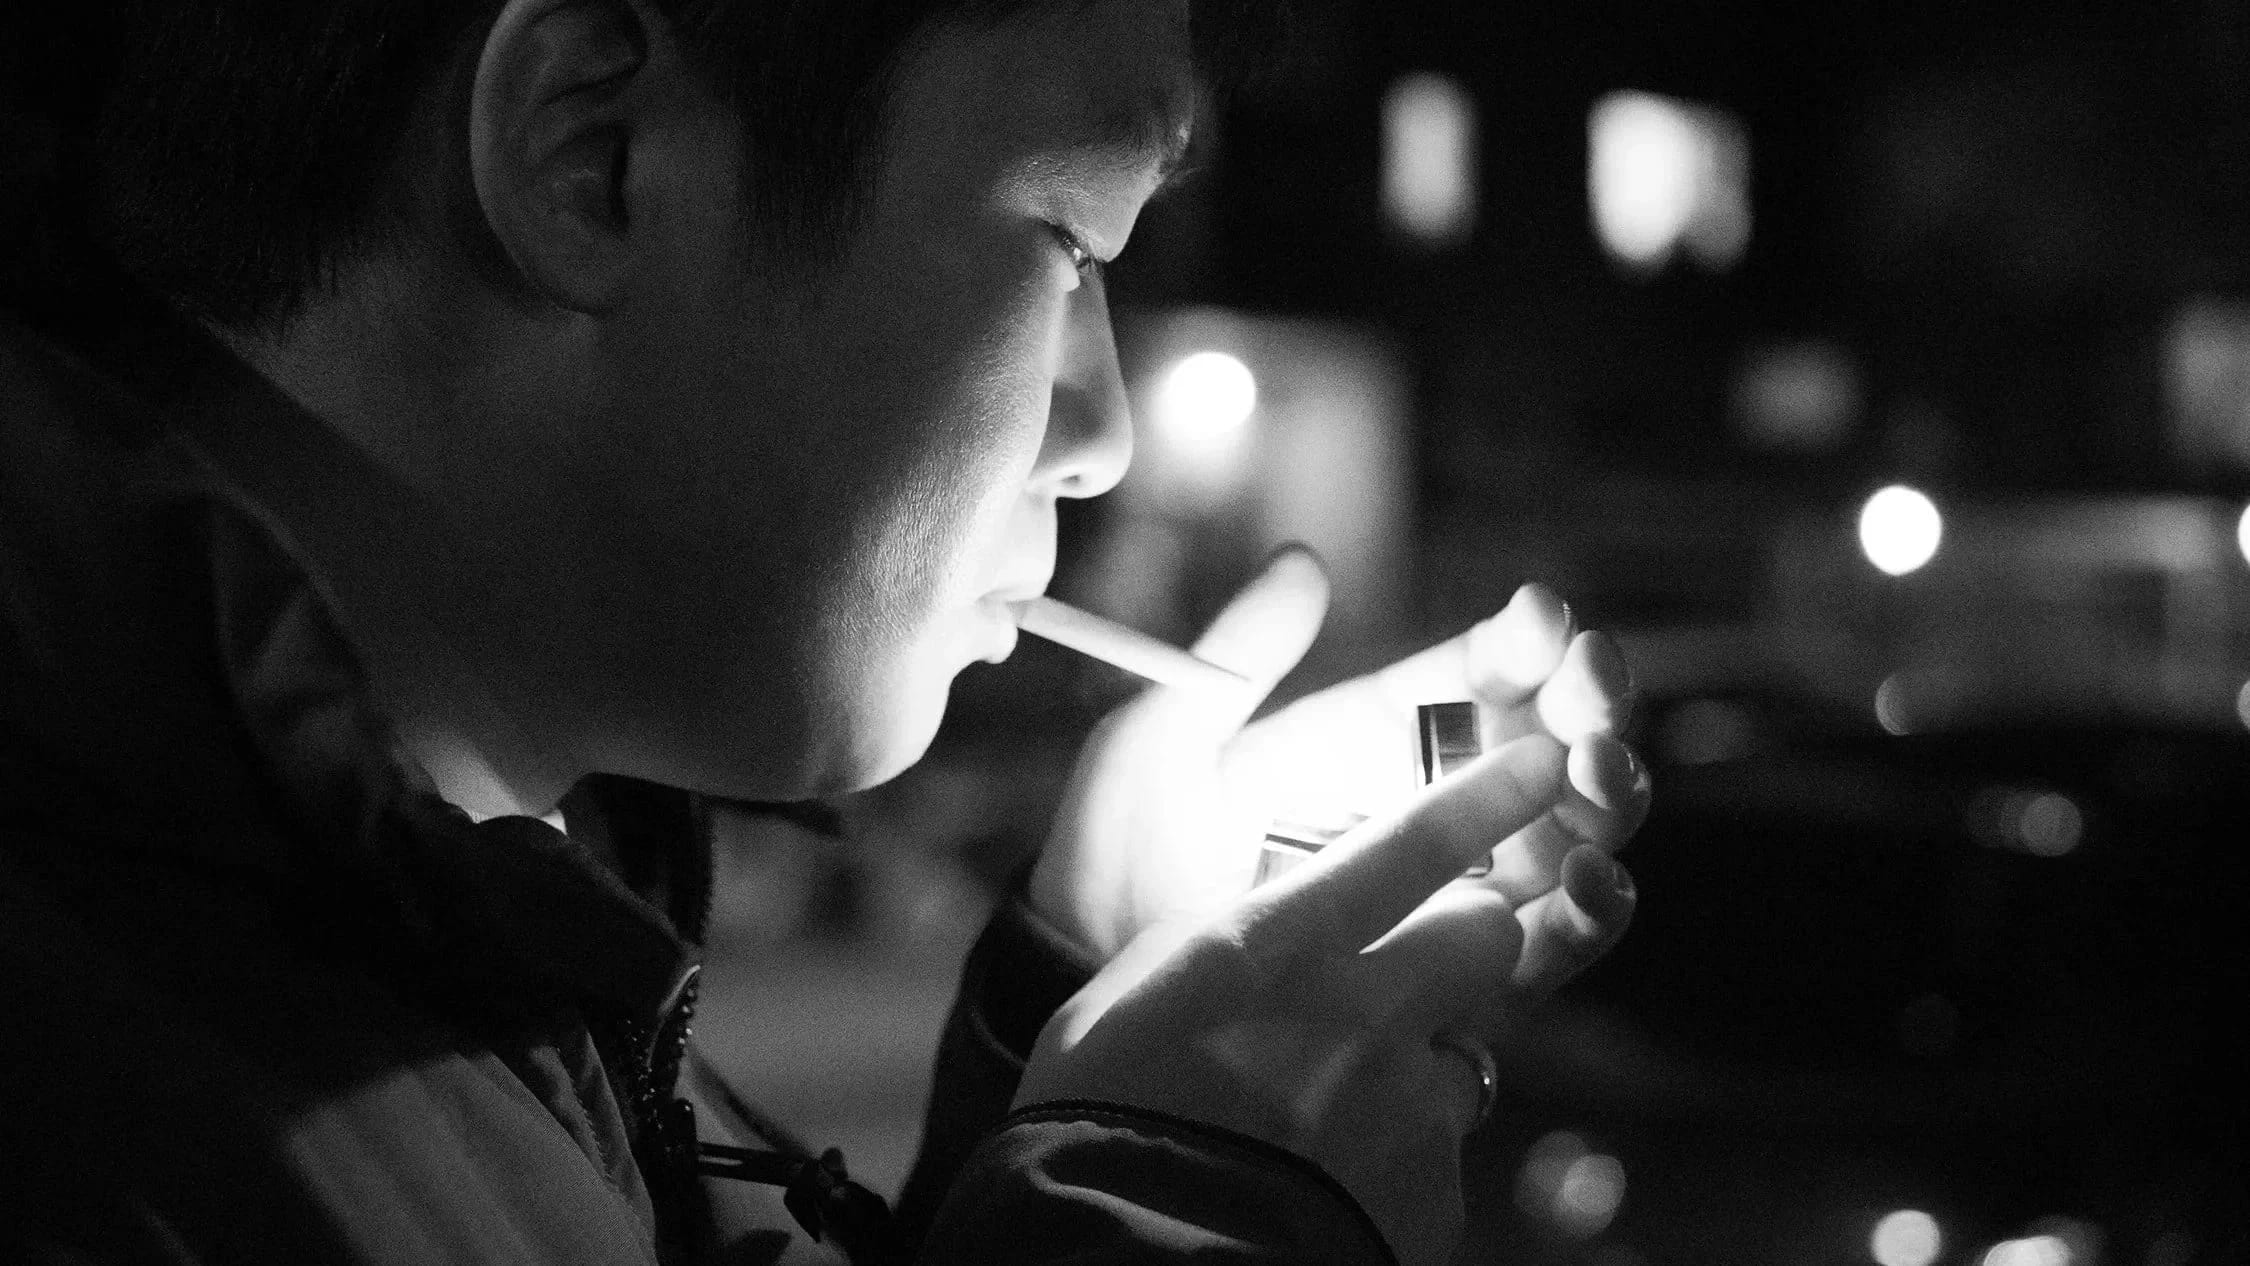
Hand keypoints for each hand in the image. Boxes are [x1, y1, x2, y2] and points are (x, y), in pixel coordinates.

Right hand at [1014, 735, 1640, 1265]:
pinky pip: (1439, 1152)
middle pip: (1488, 931)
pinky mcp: (1435, 1191)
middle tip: (1410, 971)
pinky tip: (1332, 1178)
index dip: (1488, 794)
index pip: (1417, 842)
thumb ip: (1223, 939)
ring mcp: (1412, 1105)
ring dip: (1417, 1066)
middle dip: (1470, 936)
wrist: (1135, 1253)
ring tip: (1335, 1108)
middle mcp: (1369, 1011)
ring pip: (1464, 1049)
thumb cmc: (1102, 1111)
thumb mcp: (1136, 988)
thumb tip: (1261, 916)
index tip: (1539, 761)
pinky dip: (1399, 1159)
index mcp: (1286, 943)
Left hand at [1029, 548, 1649, 979]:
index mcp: (1376, 732)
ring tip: (1598, 772)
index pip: (1483, 670)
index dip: (1528, 637)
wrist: (1094, 986)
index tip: (1541, 617)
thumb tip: (1304, 563)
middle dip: (1592, 707)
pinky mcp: (1457, 979)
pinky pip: (1551, 947)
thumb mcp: (1162, 743)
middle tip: (1590, 691)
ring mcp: (1452, 889)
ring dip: (1606, 797)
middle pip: (1552, 742)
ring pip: (1573, 834)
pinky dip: (1592, 913)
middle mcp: (1435, 805)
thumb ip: (1237, 656)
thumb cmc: (1118, 858)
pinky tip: (1590, 882)